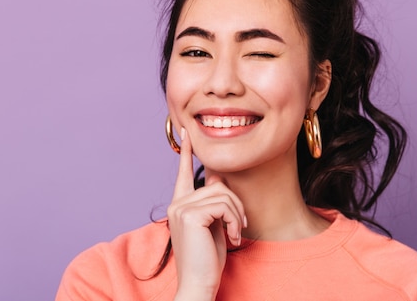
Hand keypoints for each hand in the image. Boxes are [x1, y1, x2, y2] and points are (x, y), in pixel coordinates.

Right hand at [167, 127, 245, 300]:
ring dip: (237, 214)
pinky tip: (233, 237)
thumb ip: (213, 203)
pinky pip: (224, 205)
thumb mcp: (213, 225)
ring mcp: (181, 208)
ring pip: (223, 194)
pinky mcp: (190, 215)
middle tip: (239, 227)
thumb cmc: (208, 260)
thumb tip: (219, 180)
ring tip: (235, 234)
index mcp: (180, 205)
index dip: (187, 152)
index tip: (188, 133)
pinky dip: (235, 220)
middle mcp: (177, 204)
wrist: (199, 284)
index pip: (184, 173)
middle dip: (235, 205)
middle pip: (217, 185)